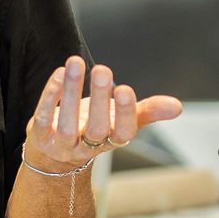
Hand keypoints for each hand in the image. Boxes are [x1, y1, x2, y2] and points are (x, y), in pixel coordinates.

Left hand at [24, 57, 182, 171]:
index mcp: (111, 140)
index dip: (125, 114)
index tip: (125, 89)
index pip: (123, 132)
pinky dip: (50, 95)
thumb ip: (146, 111)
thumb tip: (178, 106)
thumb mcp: (119, 121)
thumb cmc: (93, 128)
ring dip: (71, 91)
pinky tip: (59, 73)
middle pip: (95, 127)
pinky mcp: (40, 136)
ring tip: (75, 62)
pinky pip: (43, 117)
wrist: (53, 155)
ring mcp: (62, 143)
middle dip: (99, 99)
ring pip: (66, 122)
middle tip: (103, 69)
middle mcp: (87, 145)